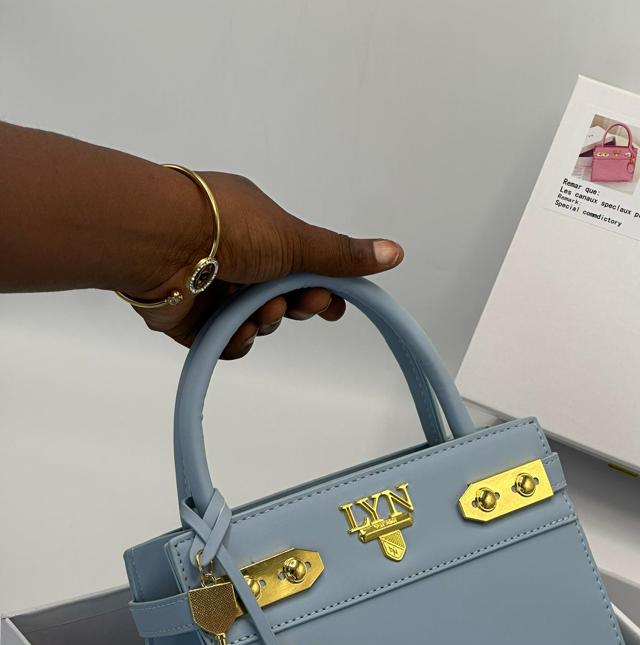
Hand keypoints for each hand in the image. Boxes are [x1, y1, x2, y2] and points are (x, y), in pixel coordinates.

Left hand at [128, 171, 403, 358]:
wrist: (161, 243)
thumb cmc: (227, 228)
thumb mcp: (296, 240)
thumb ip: (341, 254)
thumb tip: (395, 252)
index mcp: (258, 226)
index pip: (301, 263)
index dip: (322, 287)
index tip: (335, 304)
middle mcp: (234, 254)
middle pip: (282, 296)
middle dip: (294, 305)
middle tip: (298, 304)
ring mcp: (211, 286)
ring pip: (256, 321)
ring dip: (264, 321)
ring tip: (255, 310)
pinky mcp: (189, 318)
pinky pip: (225, 340)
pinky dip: (235, 339)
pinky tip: (233, 328)